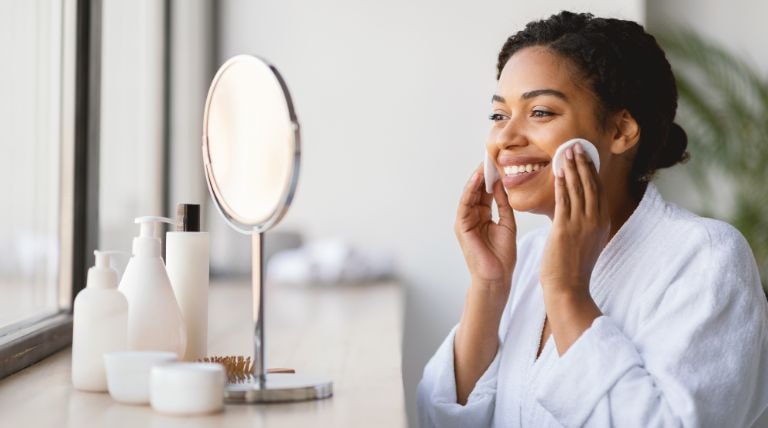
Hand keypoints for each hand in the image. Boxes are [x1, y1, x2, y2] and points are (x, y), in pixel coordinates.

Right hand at [455, 163, 516, 288]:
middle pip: (477, 191)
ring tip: (484, 164)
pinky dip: (470, 190)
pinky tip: (478, 179)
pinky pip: (465, 204)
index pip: (487, 192)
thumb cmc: (502, 256)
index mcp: (483, 216)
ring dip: (477, 179)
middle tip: (491, 158)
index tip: (500, 163)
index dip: (493, 178)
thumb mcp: (507, 224)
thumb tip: (502, 185)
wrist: (496, 277)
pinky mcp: (462, 226)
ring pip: (470, 195)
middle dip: (484, 175)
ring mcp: (466, 221)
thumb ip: (504, 204)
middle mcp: (473, 217)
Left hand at [540, 144, 609, 296]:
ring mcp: (582, 224)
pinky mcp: (566, 228)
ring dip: (571, 168)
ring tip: (566, 152)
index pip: (598, 190)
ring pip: (578, 189)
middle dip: (583, 164)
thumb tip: (580, 210)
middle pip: (591, 185)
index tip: (586, 156)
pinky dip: (561, 184)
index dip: (591, 171)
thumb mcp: (586, 241)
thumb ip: (586, 224)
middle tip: (576, 146)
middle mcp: (595, 220)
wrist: (568, 287)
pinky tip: (557, 172)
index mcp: (602, 223)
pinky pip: (564, 200)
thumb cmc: (573, 267)